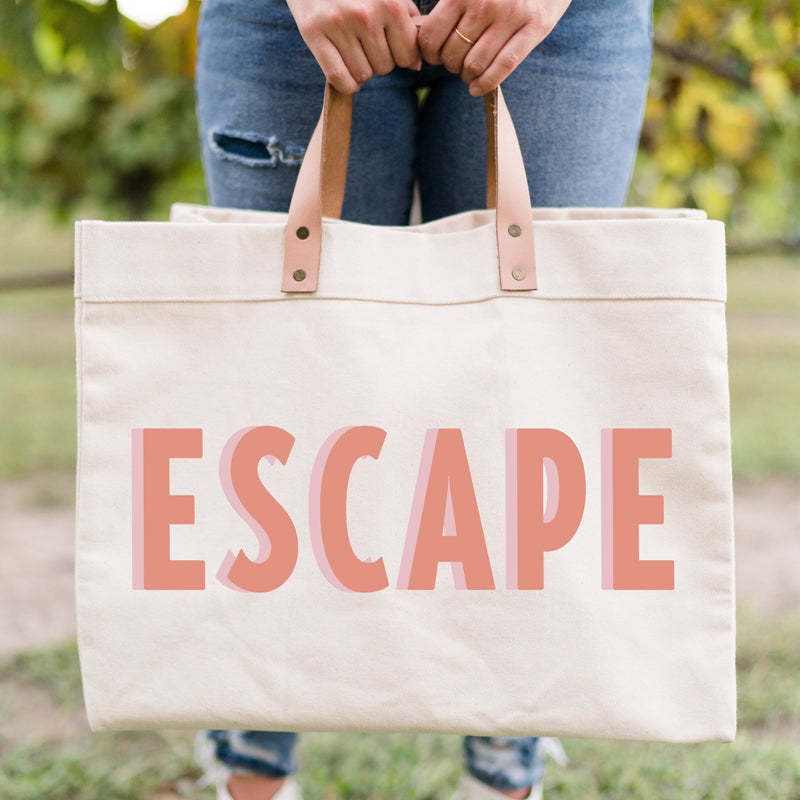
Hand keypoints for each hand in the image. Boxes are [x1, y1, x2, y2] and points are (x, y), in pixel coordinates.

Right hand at [286, 0, 422, 93]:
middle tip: (367, 45)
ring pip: (362, 75)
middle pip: (384, 68)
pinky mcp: (313, 31)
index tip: (391, 48)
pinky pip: (338, 78)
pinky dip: (346, 84)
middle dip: (379, 61)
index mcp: (390, 3)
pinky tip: (346, 77)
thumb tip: (415, 65)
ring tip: (354, 50)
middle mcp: (365, 14)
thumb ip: (407, 21)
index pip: (407, 56)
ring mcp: (338, 23)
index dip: (401, 57)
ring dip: (360, 70)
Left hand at [418, 0, 571, 95]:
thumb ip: (452, 7)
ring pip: (475, 64)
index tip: (434, 55)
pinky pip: (503, 66)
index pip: (432, 35)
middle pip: (453, 54)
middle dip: (450, 66)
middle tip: (455, 63)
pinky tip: (476, 89)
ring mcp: (512, 15)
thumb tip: (428, 42)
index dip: (429, 53)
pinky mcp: (535, 27)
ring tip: (468, 73)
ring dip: (467, 76)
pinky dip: (485, 84)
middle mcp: (486, 2)